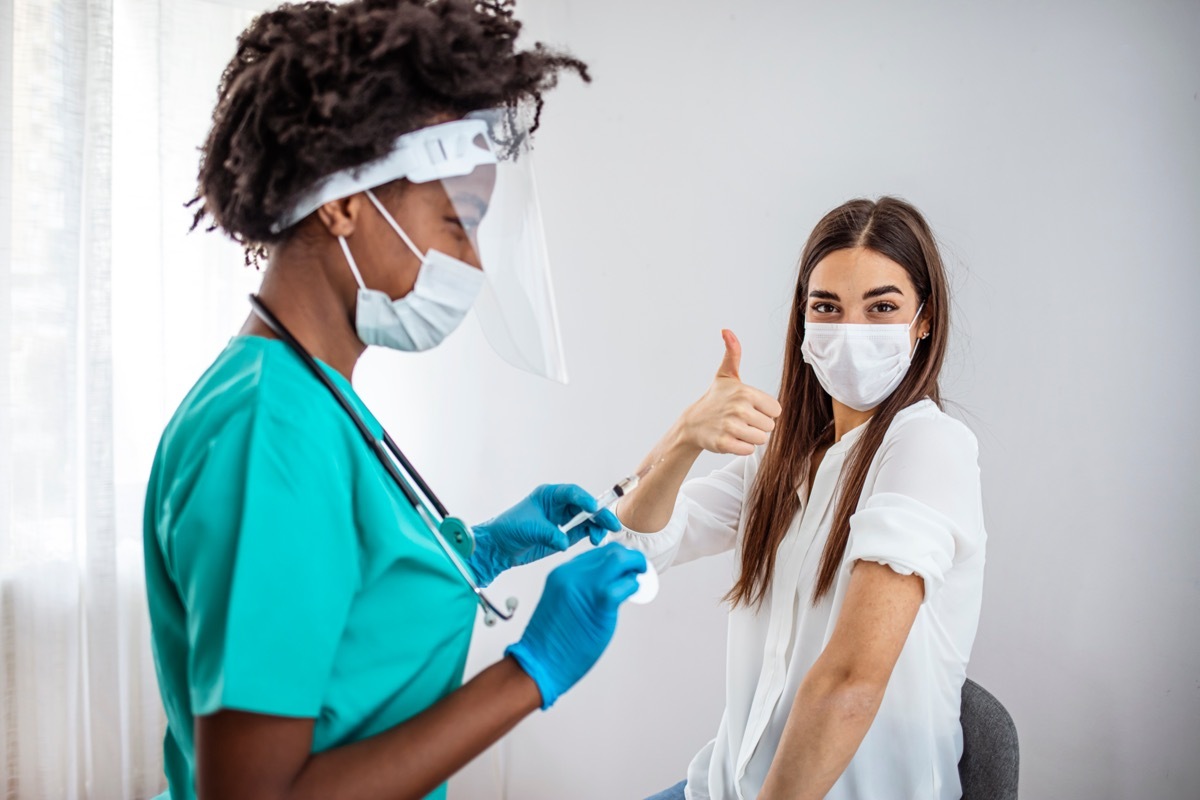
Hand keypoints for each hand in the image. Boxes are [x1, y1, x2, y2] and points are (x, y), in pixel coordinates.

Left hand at [468, 484, 621, 586]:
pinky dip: (591, 535)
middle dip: (599, 514)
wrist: (498, 547)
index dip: (585, 499)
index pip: (572, 493)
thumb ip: (550, 534)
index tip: (594, 508)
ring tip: (600, 538)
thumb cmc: (508, 529)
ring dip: (596, 527)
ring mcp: (562, 520)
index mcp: (549, 495)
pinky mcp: (563, 535)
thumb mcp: (530, 529)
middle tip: (612, 524)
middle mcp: (558, 505)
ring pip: (586, 520)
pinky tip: (595, 540)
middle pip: (585, 506)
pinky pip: (582, 532)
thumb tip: (565, 542)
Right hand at [505, 543, 646, 708]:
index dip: (614, 558)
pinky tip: (634, 593)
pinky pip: (626, 584)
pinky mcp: (601, 602)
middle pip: (610, 551)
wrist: (539, 661)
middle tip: (637, 570)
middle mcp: (572, 574)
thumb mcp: (560, 603)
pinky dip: (634, 586)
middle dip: (629, 558)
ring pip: (620, 560)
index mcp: (561, 573)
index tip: (624, 568)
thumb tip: (607, 585)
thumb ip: (579, 589)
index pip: (595, 553)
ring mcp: (586, 586)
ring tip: (638, 579)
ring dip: (636, 566)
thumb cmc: (550, 641)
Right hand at [679, 330, 782, 455]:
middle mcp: (739, 408)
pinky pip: (748, 450)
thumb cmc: (715, 399)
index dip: (764, 412)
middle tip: (740, 420)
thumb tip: (726, 330)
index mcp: (745, 392)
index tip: (749, 408)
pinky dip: (741, 447)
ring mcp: (731, 427)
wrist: (693, 423)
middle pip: (770, 426)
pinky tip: (731, 439)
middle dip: (757, 426)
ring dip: (751, 438)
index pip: (776, 410)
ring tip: (736, 430)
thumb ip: (733, 353)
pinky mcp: (724, 443)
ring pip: (761, 439)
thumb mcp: (726, 375)